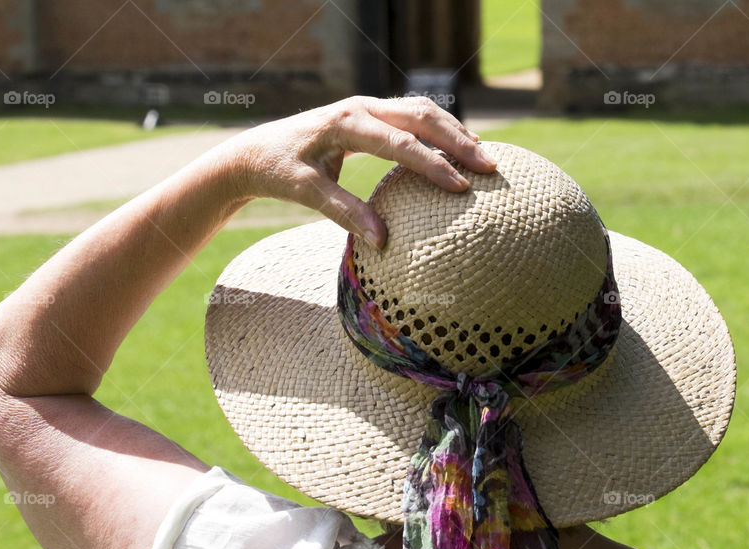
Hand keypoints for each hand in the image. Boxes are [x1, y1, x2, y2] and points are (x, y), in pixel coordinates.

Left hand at [221, 95, 497, 248]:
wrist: (257, 149)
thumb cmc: (281, 172)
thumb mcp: (307, 194)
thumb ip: (344, 213)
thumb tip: (382, 241)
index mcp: (347, 123)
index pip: (401, 143)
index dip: (433, 165)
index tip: (461, 187)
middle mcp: (362, 108)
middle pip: (422, 117)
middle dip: (459, 142)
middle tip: (490, 167)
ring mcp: (368, 107)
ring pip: (423, 111)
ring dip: (455, 132)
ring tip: (484, 158)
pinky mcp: (371, 114)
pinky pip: (414, 117)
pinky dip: (440, 130)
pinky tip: (459, 150)